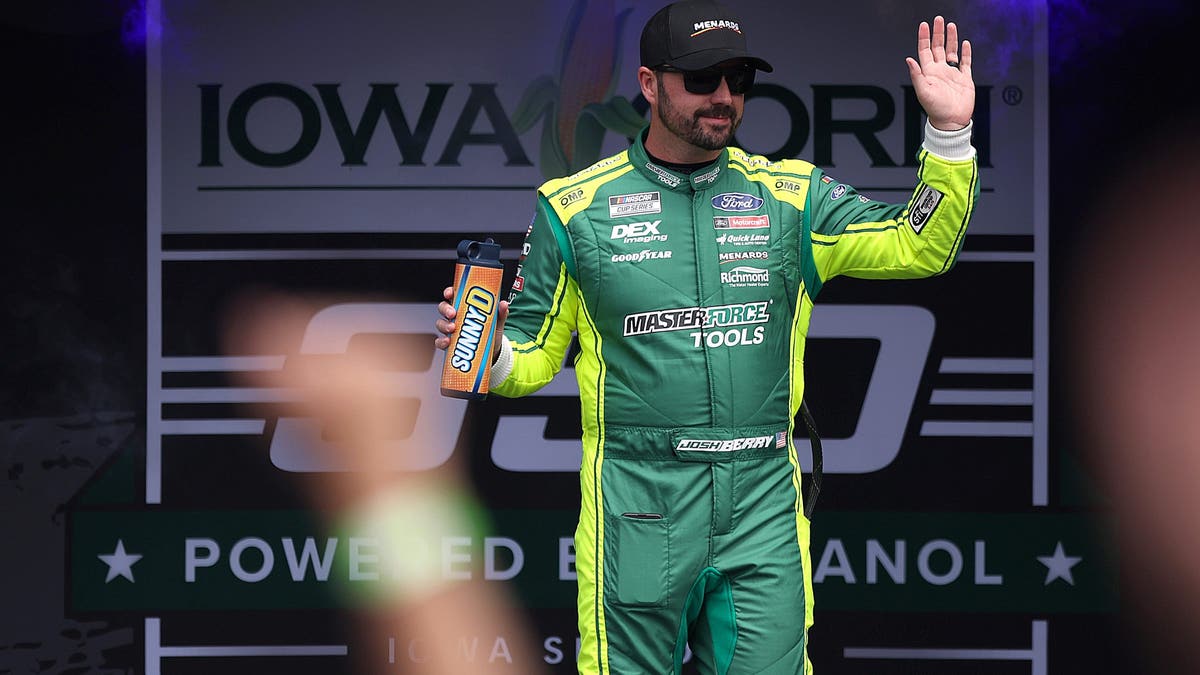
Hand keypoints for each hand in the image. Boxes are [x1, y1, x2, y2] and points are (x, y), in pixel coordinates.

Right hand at [435, 286, 508, 358]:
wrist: (492, 353)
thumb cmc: (491, 333)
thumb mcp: (497, 323)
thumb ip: (500, 313)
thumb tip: (504, 304)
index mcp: (464, 307)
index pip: (453, 295)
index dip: (449, 292)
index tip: (449, 294)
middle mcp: (455, 317)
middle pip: (443, 308)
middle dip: (446, 309)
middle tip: (453, 314)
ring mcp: (451, 330)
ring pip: (440, 324)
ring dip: (444, 325)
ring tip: (452, 329)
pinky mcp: (449, 344)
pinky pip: (440, 341)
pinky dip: (441, 342)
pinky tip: (447, 342)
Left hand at [906, 16, 974, 130]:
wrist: (952, 122)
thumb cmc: (936, 110)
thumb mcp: (923, 92)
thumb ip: (916, 75)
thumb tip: (908, 59)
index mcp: (928, 73)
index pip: (924, 50)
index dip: (924, 37)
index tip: (924, 25)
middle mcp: (940, 71)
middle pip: (938, 47)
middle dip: (937, 33)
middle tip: (938, 19)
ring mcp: (952, 74)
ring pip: (951, 51)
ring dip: (951, 39)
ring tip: (951, 26)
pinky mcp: (964, 78)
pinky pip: (965, 62)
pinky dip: (965, 52)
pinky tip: (965, 43)